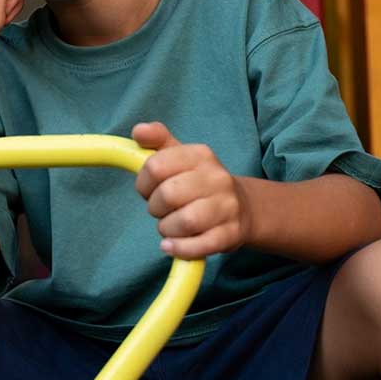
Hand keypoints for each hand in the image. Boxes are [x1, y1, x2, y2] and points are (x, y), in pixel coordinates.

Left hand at [132, 121, 251, 259]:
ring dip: (167, 229)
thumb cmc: (199, 182)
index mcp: (201, 154)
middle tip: (162, 210)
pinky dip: (179, 249)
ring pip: (185, 221)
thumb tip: (138, 130)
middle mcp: (217, 178)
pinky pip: (199, 246)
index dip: (143, 183)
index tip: (149, 189)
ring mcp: (227, 206)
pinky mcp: (231, 234)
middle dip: (155, 208)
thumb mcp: (180, 156)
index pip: (155, 166)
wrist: (242, 207)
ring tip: (170, 227)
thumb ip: (157, 140)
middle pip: (168, 195)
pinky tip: (172, 245)